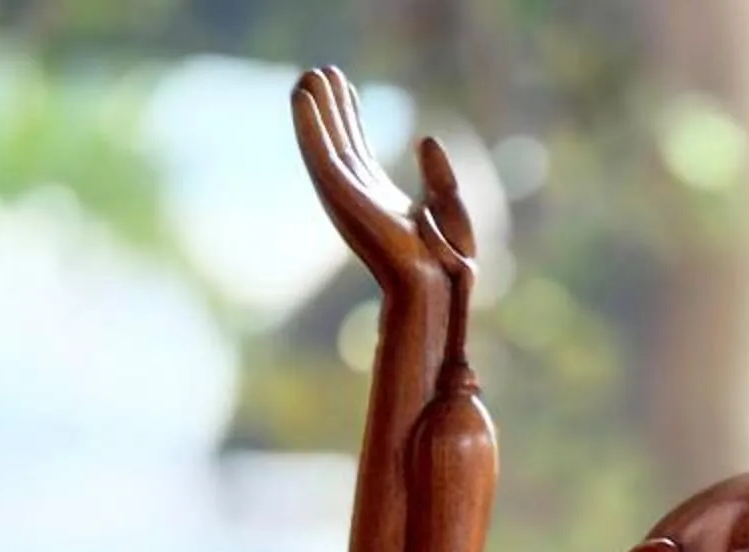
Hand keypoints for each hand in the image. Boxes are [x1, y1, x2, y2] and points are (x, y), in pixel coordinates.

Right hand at [292, 66, 475, 297]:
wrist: (431, 283)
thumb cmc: (442, 258)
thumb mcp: (447, 205)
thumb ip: (438, 173)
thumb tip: (425, 138)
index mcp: (377, 197)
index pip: (357, 148)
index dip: (349, 116)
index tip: (344, 86)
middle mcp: (356, 194)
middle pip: (338, 140)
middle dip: (330, 106)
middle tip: (321, 70)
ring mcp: (344, 193)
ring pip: (323, 141)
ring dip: (313, 108)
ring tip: (309, 73)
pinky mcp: (337, 193)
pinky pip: (317, 150)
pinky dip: (308, 122)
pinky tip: (301, 94)